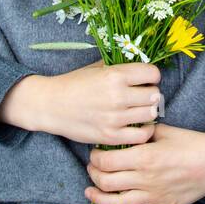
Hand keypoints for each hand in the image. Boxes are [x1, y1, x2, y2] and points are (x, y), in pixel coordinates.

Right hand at [38, 60, 162, 145]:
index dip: (151, 76)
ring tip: (139, 110)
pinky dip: (144, 130)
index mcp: (114, 75)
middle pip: (154, 94)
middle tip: (142, 95)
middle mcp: (117, 95)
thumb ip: (119, 67)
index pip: (152, 73)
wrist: (50, 105)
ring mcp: (115, 118)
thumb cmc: (73, 84)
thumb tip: (141, 68)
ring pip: (151, 114)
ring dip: (147, 111)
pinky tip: (137, 125)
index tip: (145, 79)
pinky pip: (142, 135)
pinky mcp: (110, 136)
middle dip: (150, 93)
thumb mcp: (96, 68)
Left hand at [83, 123, 204, 203]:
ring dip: (99, 199)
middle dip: (94, 175)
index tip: (96, 152)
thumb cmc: (192, 143)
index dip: (96, 157)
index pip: (108, 161)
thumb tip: (126, 128)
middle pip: (107, 182)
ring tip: (90, 192)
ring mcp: (155, 197)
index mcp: (145, 157)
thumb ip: (142, 131)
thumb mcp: (164, 130)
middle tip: (93, 168)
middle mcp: (146, 179)